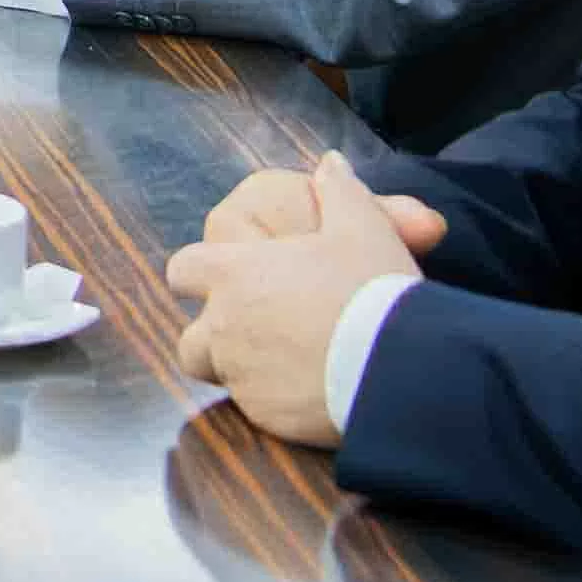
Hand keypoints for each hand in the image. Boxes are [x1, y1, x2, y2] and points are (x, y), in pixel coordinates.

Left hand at [165, 154, 448, 446]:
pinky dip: (274, 401)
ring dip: (237, 369)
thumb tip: (331, 164)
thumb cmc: (372, 288)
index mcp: (234, 274)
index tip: (225, 279)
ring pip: (217, 375)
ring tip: (281, 363)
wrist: (398, 365)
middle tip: (254, 331)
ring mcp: (241, 376)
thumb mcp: (364, 227)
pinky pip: (255, 409)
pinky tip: (310, 392)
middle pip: (190, 338)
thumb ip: (340, 192)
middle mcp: (225, 326)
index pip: (184, 269)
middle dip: (211, 336)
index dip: (201, 274)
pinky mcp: (266, 417)